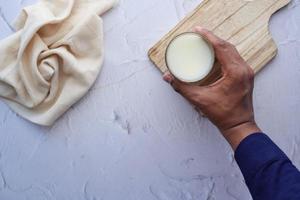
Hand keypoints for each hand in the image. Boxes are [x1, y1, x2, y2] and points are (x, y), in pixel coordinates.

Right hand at [163, 27, 260, 149]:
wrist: (239, 126)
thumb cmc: (223, 115)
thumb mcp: (199, 99)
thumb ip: (181, 87)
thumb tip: (168, 77)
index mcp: (235, 72)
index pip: (222, 47)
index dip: (209, 37)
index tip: (198, 30)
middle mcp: (244, 69)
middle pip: (228, 47)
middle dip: (213, 38)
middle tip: (200, 34)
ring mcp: (247, 72)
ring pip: (233, 51)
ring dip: (220, 45)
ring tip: (206, 41)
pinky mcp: (245, 76)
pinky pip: (235, 58)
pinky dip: (225, 53)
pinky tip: (216, 53)